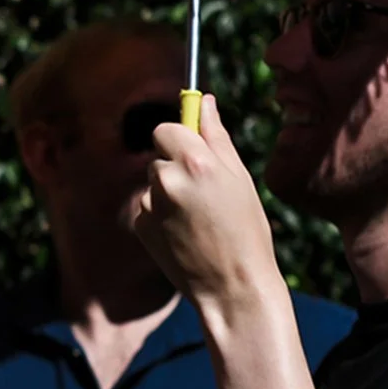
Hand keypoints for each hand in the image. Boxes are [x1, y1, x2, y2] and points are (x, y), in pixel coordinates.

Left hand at [129, 96, 281, 314]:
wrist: (232, 287)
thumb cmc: (247, 230)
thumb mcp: (239, 178)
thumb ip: (216, 136)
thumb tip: (204, 101)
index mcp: (195, 162)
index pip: (165, 128)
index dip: (178, 138)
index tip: (191, 151)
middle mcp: (167, 180)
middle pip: (159, 156)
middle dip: (176, 167)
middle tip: (206, 194)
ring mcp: (150, 205)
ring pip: (154, 184)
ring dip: (169, 193)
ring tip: (199, 219)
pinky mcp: (140, 226)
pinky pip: (148, 208)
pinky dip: (162, 215)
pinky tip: (184, 234)